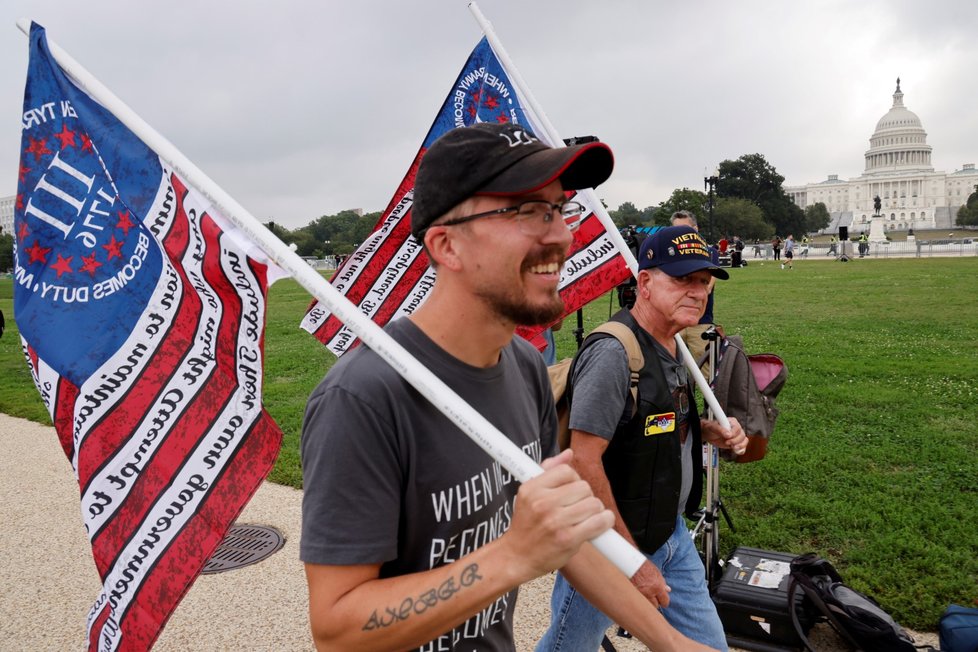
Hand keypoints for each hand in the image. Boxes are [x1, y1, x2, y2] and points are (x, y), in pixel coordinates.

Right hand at [505, 449, 613, 579]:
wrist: (516, 557)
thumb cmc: (526, 524)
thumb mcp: (529, 494)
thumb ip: (548, 471)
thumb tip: (569, 453)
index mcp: (532, 489)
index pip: (566, 471)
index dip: (574, 479)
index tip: (572, 490)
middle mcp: (542, 503)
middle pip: (583, 486)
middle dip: (586, 496)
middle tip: (579, 506)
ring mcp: (556, 522)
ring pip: (594, 503)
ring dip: (596, 510)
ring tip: (586, 517)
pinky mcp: (568, 539)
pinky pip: (599, 522)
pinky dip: (605, 522)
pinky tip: (599, 524)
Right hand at [631, 559, 670, 608]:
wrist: (630, 563)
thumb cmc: (643, 566)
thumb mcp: (656, 572)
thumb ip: (662, 582)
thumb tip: (668, 590)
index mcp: (657, 587)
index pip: (665, 601)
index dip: (664, 601)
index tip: (662, 600)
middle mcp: (649, 593)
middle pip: (655, 606)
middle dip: (655, 602)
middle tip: (653, 596)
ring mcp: (640, 595)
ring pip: (646, 605)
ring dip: (647, 602)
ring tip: (645, 595)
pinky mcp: (632, 595)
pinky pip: (639, 601)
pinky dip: (639, 599)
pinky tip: (638, 595)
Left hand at [701, 416, 747, 455]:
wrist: (708, 435)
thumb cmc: (710, 428)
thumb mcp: (712, 427)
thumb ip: (719, 429)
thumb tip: (728, 434)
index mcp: (731, 422)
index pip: (737, 427)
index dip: (733, 433)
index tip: (727, 437)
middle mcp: (736, 428)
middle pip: (742, 435)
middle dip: (735, 441)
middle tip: (726, 442)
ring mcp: (737, 436)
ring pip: (744, 441)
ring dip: (739, 446)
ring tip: (732, 447)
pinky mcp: (736, 443)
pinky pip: (743, 446)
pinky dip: (741, 450)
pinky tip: (736, 451)